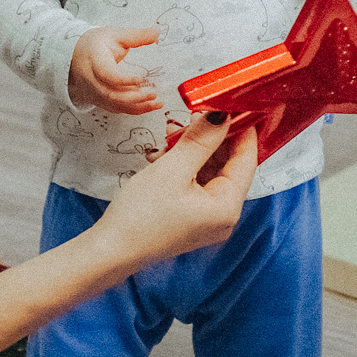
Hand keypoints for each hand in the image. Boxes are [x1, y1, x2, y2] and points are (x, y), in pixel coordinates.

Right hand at [69, 25, 161, 112]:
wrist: (74, 54)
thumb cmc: (95, 43)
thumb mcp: (115, 34)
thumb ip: (137, 35)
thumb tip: (157, 32)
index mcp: (94, 61)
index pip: (107, 74)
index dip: (123, 80)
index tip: (140, 79)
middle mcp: (91, 80)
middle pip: (111, 94)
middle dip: (134, 97)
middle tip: (153, 94)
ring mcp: (94, 92)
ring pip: (114, 105)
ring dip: (136, 106)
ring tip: (155, 102)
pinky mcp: (99, 100)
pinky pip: (116, 109)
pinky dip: (133, 109)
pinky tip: (148, 105)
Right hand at [92, 113, 258, 267]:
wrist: (109, 251)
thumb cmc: (139, 218)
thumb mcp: (172, 170)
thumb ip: (201, 140)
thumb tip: (223, 115)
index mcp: (227, 208)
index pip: (247, 160)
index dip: (243, 130)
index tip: (234, 104)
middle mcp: (224, 216)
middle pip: (229, 165)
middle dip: (213, 139)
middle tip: (194, 117)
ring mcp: (208, 219)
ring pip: (212, 172)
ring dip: (195, 150)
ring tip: (173, 137)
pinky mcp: (192, 218)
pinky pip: (198, 183)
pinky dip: (186, 166)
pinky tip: (167, 155)